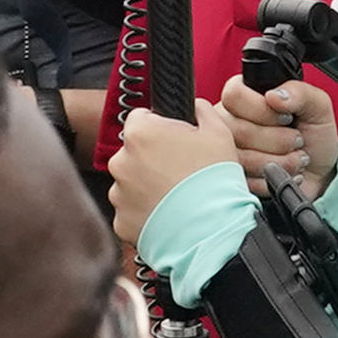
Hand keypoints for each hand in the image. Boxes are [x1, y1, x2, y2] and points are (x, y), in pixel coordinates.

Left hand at [105, 108, 238, 257]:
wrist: (212, 231)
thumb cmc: (214, 181)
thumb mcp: (218, 133)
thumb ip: (201, 110)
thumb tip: (194, 106)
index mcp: (140, 133)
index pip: (140, 118)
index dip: (160, 127)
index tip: (174, 141)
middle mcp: (121, 161)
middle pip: (134, 152)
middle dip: (153, 159)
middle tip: (180, 171)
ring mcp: (119, 193)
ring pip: (131, 182)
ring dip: (147, 186)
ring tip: (176, 197)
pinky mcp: (121, 221)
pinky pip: (131, 211)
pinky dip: (145, 212)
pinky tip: (168, 214)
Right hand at [218, 73, 337, 204]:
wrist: (319, 171)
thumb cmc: (314, 134)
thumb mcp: (317, 106)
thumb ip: (298, 92)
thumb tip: (274, 95)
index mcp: (243, 96)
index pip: (234, 95)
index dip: (263, 110)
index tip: (286, 117)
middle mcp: (229, 122)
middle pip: (239, 130)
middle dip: (278, 140)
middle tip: (297, 140)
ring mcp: (229, 151)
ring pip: (243, 158)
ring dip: (280, 161)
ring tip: (296, 157)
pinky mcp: (235, 177)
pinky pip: (246, 181)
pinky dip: (273, 179)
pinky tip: (286, 173)